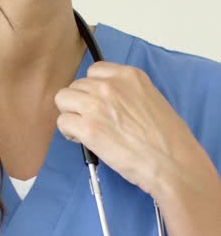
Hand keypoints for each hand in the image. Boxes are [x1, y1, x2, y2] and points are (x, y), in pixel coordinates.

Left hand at [54, 61, 204, 196]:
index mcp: (128, 75)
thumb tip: (106, 99)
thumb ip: (126, 92)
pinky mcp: (88, 128)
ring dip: (71, 114)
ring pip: (63, 99)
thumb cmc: (168, 138)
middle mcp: (109, 85)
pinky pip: (62, 122)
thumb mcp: (151, 98)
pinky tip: (82, 140)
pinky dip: (68, 132)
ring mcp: (96, 105)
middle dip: (80, 102)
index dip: (92, 88)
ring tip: (84, 129)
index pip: (94, 71)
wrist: (174, 164)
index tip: (97, 101)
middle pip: (76, 85)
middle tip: (91, 120)